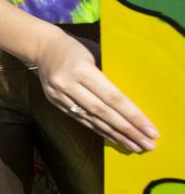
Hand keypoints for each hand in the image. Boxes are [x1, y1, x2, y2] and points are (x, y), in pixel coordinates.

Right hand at [35, 34, 158, 152]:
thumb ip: (110, 74)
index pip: (112, 97)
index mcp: (81, 70)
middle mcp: (68, 85)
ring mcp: (59, 95)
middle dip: (127, 130)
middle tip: (147, 144)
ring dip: (115, 134)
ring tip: (134, 146)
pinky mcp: (55, 103)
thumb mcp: (95, 53)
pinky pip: (81, 119)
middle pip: (103, 112)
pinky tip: (113, 138)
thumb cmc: (76, 48)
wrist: (42, 48)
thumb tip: (133, 100)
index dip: (132, 116)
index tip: (150, 130)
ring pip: (91, 119)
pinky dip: (99, 129)